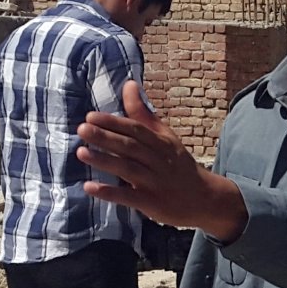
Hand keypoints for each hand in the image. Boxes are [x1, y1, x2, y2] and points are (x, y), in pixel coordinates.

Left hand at [78, 82, 248, 240]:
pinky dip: (110, 192)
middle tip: (82, 129)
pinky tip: (90, 187)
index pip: (137, 130)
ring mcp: (156, 183)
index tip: (91, 116)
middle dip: (106, 138)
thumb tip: (129, 84)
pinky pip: (129, 197)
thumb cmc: (178, 165)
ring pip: (129, 169)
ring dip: (105, 161)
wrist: (205, 198)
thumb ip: (143, 113)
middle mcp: (159, 161)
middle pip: (131, 147)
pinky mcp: (152, 203)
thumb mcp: (166, 137)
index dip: (114, 122)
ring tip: (81, 152)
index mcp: (161, 143)